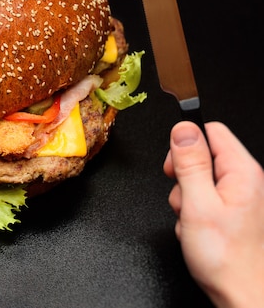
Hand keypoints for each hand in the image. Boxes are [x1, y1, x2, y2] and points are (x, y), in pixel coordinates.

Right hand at [164, 121, 263, 307]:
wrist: (241, 292)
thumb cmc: (225, 257)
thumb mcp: (197, 204)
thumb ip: (190, 164)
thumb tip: (183, 129)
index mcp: (241, 171)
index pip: (211, 131)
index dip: (186, 144)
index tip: (176, 167)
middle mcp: (244, 180)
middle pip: (201, 155)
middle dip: (182, 176)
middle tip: (184, 199)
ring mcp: (238, 196)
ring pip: (197, 178)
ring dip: (185, 197)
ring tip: (191, 220)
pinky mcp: (230, 210)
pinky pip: (201, 197)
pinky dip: (192, 210)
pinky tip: (196, 228)